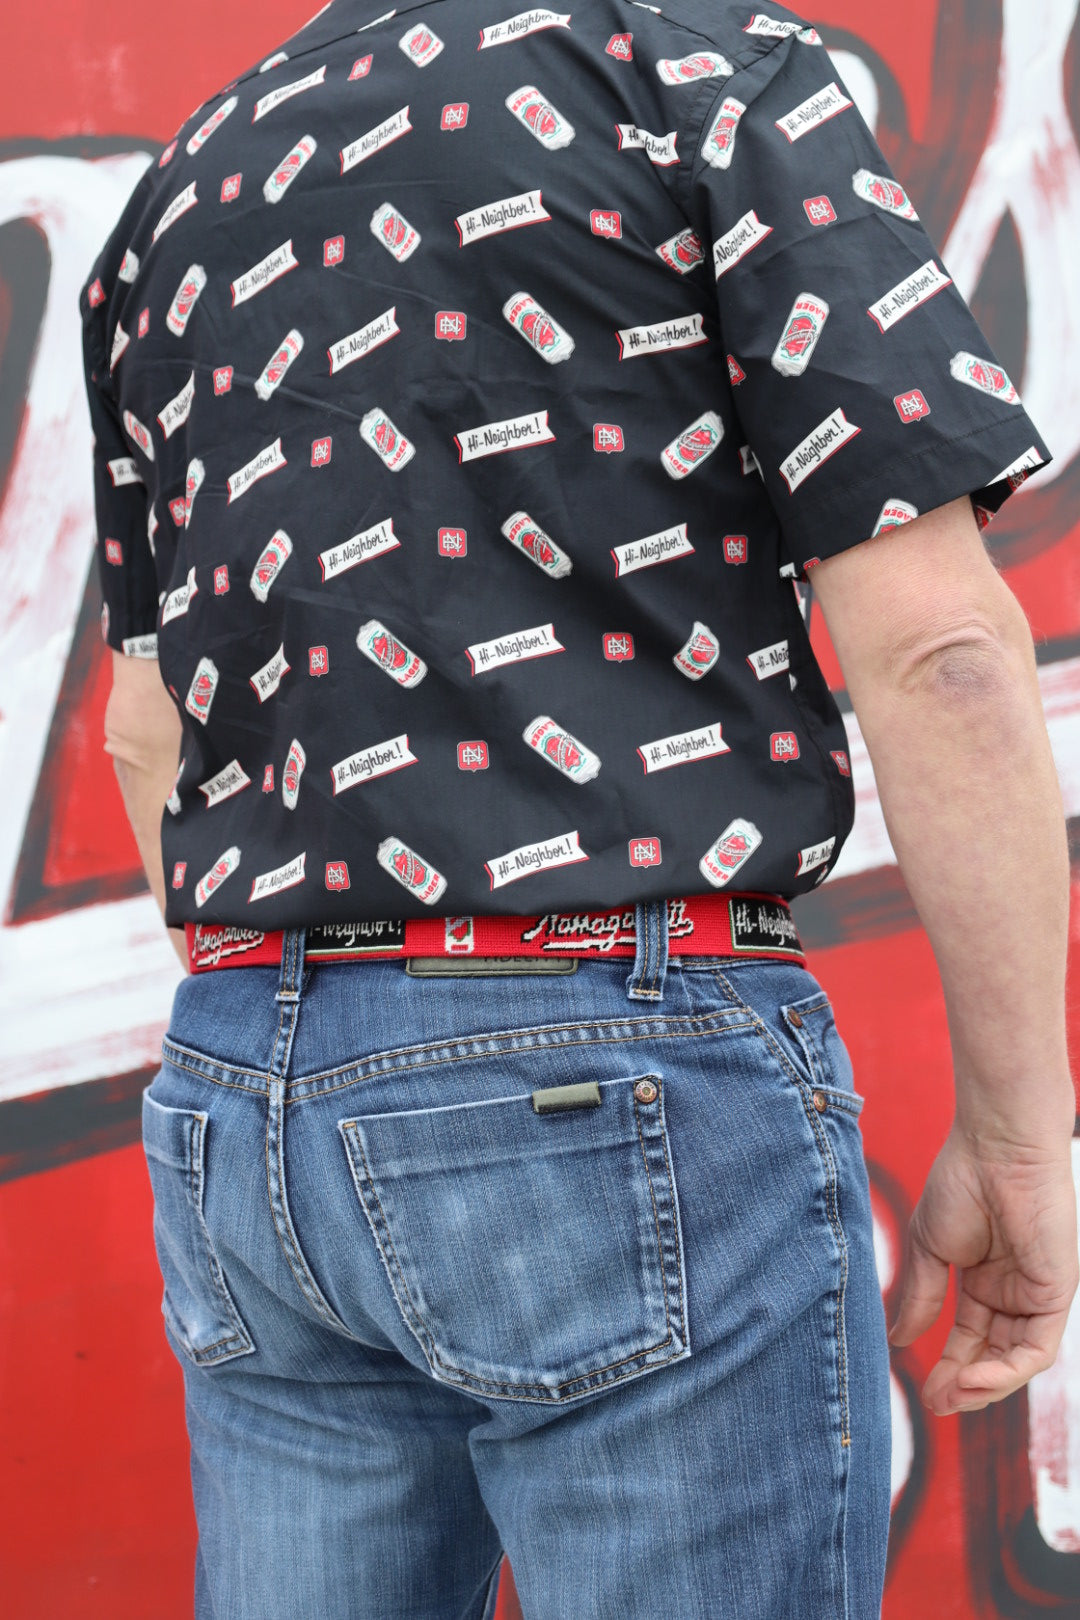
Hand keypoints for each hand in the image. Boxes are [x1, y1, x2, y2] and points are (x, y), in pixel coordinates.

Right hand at [887, 1124, 1077, 1414]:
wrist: (995, 1146)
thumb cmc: (962, 1182)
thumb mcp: (929, 1248)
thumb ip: (920, 1296)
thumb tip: (899, 1341)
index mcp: (985, 1279)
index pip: (971, 1338)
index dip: (950, 1367)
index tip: (925, 1392)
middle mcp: (1014, 1292)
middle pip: (994, 1355)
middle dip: (966, 1386)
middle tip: (936, 1406)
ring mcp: (1037, 1294)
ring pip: (1015, 1360)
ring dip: (984, 1387)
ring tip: (949, 1397)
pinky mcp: (1055, 1294)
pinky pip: (1035, 1350)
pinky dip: (1005, 1371)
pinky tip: (971, 1378)